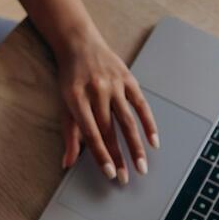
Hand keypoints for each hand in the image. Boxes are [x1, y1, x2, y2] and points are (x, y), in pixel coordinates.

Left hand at [57, 32, 159, 183]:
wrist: (78, 42)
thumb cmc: (69, 76)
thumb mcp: (64, 103)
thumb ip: (70, 134)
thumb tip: (67, 163)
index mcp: (76, 99)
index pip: (91, 133)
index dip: (102, 155)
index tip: (110, 173)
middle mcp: (96, 91)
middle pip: (110, 130)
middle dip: (119, 156)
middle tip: (127, 178)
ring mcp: (114, 84)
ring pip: (127, 120)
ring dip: (136, 145)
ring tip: (142, 166)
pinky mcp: (128, 78)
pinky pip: (141, 104)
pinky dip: (149, 123)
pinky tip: (154, 141)